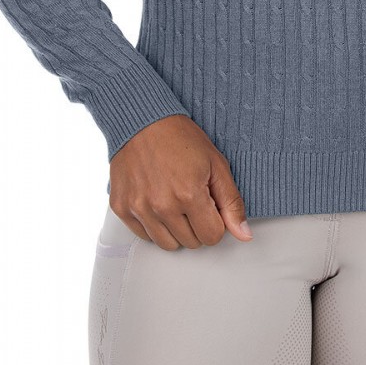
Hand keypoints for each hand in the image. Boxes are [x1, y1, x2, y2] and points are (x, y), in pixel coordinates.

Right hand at [108, 114, 254, 249]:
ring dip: (176, 229)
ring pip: (167, 244)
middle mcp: (162, 206)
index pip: (212, 237)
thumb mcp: (216, 163)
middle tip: (191, 198)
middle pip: (191, 242)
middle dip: (197, 224)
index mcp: (189, 195)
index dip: (216, 221)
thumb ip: (231, 202)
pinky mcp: (121, 207)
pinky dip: (154, 225)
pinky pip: (144, 236)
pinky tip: (157, 201)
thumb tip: (244, 235)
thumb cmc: (180, 137)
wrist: (142, 120)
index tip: (210, 205)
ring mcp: (139, 208)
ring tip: (175, 201)